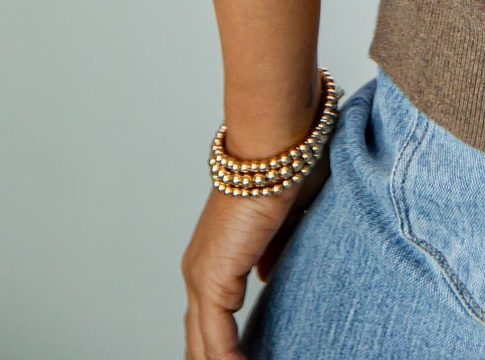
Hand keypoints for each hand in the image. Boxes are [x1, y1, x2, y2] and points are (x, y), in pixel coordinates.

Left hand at [182, 168, 325, 358]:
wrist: (279, 146)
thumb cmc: (287, 169)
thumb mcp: (283, 221)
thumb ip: (273, 251)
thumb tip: (268, 274)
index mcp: (214, 255)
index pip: (209, 316)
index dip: (220, 345)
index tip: (238, 359)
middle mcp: (199, 269)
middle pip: (198, 336)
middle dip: (213, 359)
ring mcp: (201, 275)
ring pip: (203, 343)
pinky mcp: (213, 278)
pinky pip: (216, 339)